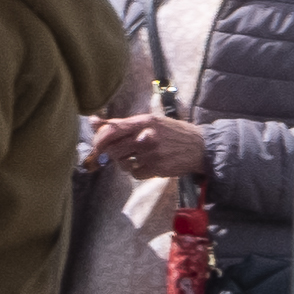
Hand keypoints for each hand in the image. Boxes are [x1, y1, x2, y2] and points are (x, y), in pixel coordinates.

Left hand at [90, 112, 210, 178]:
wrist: (200, 147)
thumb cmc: (171, 132)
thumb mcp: (149, 121)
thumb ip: (121, 123)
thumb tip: (92, 120)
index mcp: (143, 122)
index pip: (111, 130)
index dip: (98, 139)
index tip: (96, 145)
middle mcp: (146, 137)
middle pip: (112, 149)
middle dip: (110, 153)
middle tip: (119, 152)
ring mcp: (151, 154)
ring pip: (121, 162)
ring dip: (123, 162)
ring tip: (135, 157)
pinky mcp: (157, 168)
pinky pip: (134, 173)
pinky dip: (137, 171)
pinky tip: (147, 164)